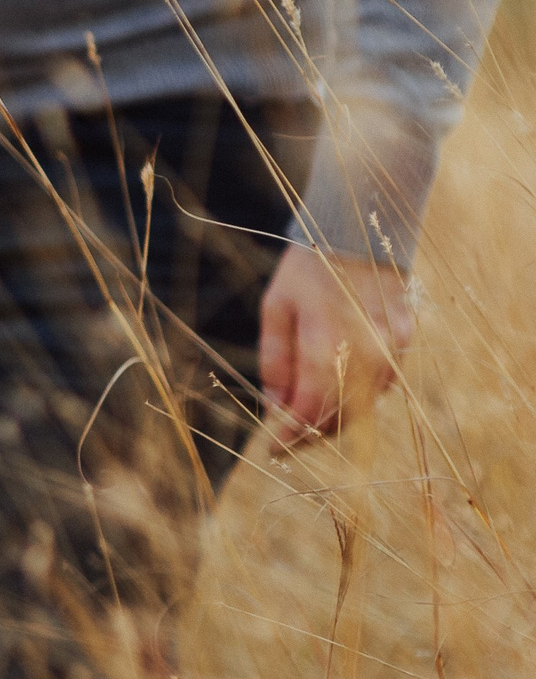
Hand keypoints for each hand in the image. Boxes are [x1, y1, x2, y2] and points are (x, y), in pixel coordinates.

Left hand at [258, 242, 414, 446]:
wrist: (361, 230)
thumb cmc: (309, 268)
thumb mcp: (276, 307)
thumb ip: (276, 359)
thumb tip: (276, 406)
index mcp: (326, 340)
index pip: (310, 406)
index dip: (290, 434)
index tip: (272, 447)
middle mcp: (365, 349)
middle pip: (341, 414)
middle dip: (312, 434)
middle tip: (287, 441)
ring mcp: (390, 346)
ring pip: (365, 406)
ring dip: (336, 421)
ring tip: (307, 423)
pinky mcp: (405, 340)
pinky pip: (383, 386)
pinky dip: (358, 398)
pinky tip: (336, 394)